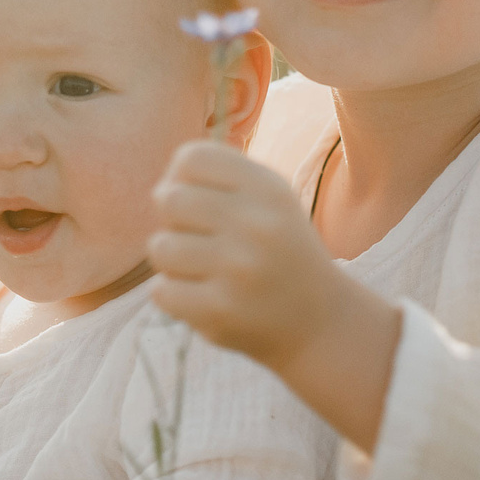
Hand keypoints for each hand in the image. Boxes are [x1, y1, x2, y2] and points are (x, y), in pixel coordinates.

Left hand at [148, 139, 402, 452]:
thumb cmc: (280, 251)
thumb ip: (221, 175)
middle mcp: (256, 225)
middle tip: (195, 238)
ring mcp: (237, 270)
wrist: (319, 321)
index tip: (196, 200)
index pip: (190, 158)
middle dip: (172, 220)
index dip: (179, 178)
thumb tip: (167, 180)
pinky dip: (172, 295)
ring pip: (160, 247)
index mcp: (268, 189)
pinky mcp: (219, 311)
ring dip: (170, 260)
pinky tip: (200, 296)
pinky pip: (160, 291)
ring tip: (197, 268)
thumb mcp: (270, 200)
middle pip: (168, 199)